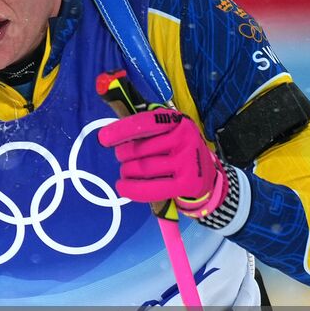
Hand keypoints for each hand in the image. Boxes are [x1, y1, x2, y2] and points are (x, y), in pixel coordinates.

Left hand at [98, 109, 226, 217]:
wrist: (206, 174)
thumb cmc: (176, 150)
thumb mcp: (167, 132)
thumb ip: (144, 129)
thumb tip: (110, 133)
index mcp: (177, 121)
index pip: (147, 122)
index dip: (123, 130)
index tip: (103, 138)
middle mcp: (185, 138)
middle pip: (140, 149)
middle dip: (123, 156)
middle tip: (123, 160)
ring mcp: (188, 161)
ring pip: (143, 168)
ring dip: (127, 172)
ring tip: (126, 172)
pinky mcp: (188, 183)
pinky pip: (153, 189)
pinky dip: (133, 189)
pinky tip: (123, 187)